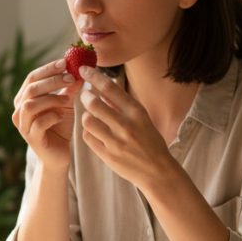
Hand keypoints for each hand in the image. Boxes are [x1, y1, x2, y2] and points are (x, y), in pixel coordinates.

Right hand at [12, 59, 83, 171]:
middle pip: (31, 89)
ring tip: (67, 100)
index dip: (48, 69)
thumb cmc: (59, 127)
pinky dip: (52, 117)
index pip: (32, 78)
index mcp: (24, 99)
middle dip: (52, 81)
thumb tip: (80, 70)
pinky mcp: (31, 139)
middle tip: (71, 77)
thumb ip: (70, 88)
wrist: (58, 156)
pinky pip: (38, 124)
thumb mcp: (65, 104)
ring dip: (51, 99)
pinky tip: (62, 116)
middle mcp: (19, 111)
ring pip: (30, 105)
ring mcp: (23, 126)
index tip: (66, 62)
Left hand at [78, 66, 174, 188]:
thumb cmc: (150, 141)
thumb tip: (102, 89)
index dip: (94, 76)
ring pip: (87, 121)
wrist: (157, 171)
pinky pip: (88, 137)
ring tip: (92, 117)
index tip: (84, 69)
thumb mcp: (142, 118)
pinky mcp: (107, 155)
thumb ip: (122, 104)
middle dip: (85, 97)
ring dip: (86, 116)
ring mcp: (116, 142)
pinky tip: (95, 132)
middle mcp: (126, 125)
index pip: (110, 87)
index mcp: (137, 112)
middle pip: (94, 103)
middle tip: (85, 97)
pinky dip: (88, 132)